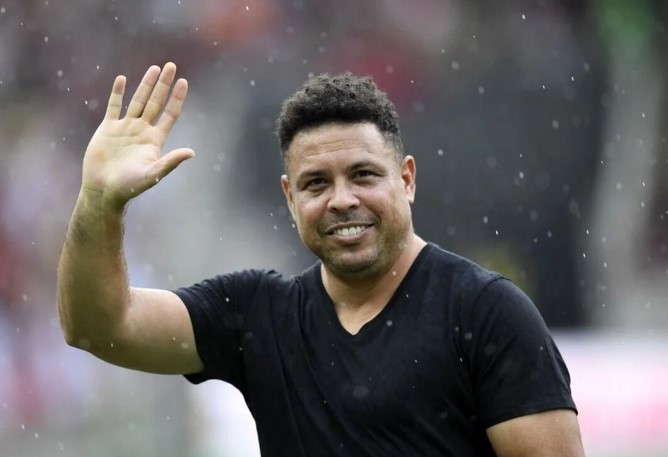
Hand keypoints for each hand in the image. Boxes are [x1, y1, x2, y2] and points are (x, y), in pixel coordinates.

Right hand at [81, 62, 193, 207]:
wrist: (103, 191)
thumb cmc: (129, 187)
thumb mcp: (153, 174)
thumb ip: (170, 162)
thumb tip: (191, 152)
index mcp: (154, 140)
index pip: (170, 114)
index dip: (176, 98)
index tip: (183, 82)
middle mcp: (142, 131)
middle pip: (156, 102)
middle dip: (163, 84)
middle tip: (171, 65)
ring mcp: (125, 128)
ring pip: (138, 101)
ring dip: (146, 84)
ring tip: (154, 68)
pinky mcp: (107, 129)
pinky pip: (114, 107)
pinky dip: (117, 93)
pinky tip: (122, 79)